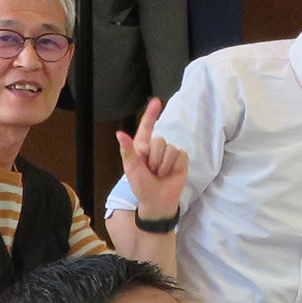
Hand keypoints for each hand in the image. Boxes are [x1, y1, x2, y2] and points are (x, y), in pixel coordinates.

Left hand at [114, 98, 188, 221]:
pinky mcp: (181, 160)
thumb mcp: (131, 169)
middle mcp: (156, 147)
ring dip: (164, 165)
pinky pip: (180, 155)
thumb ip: (128, 151)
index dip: (151, 114)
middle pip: (159, 140)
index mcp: (142, 147)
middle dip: (155, 158)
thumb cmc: (141, 186)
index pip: (147, 126)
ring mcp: (170, 153)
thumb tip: (119, 133)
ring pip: (170, 149)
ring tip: (160, 175)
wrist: (157, 202)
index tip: (156, 101)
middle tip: (152, 171)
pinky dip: (174, 166)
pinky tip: (170, 174)